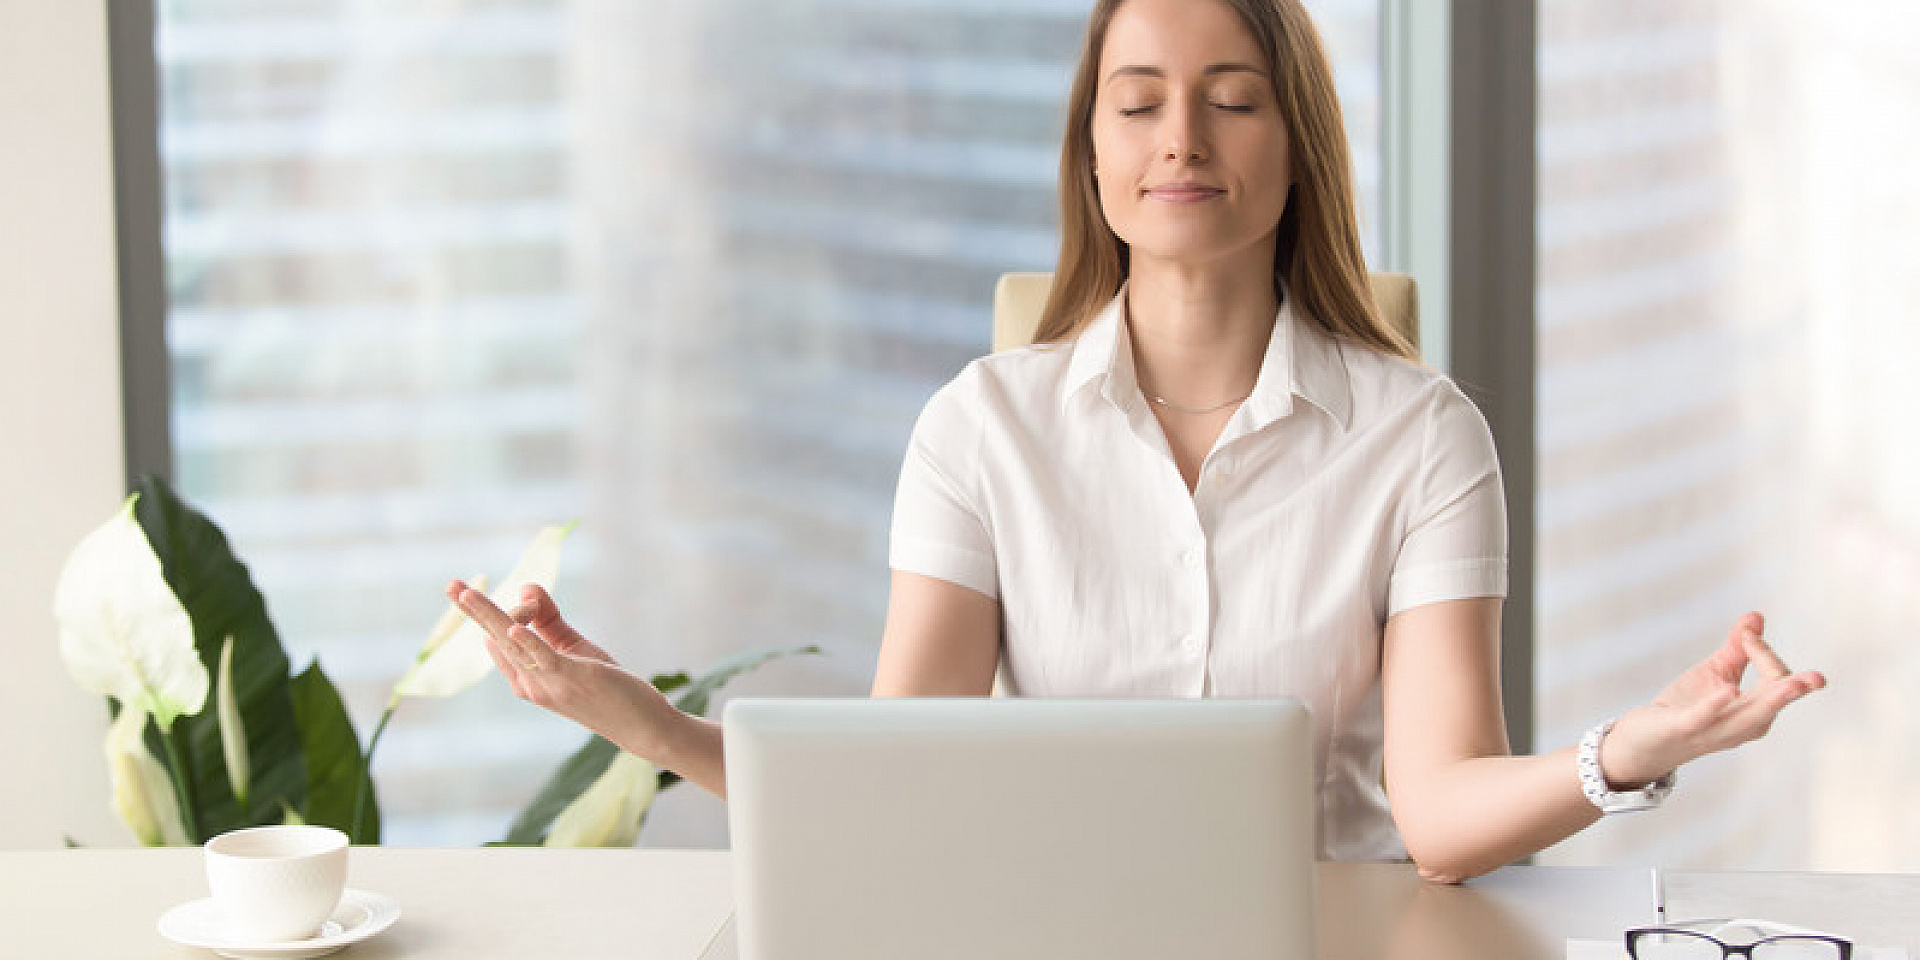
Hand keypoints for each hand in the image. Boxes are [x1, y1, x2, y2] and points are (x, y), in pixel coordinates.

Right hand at [446, 580, 683, 757]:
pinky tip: (513, 627)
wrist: (641, 724)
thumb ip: (548, 619)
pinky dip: (527, 642)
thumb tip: (527, 588)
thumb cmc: (606, 687)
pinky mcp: (573, 679)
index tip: (495, 594)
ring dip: (490, 616)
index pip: (500, 640)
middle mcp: (531, 684)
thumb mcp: (572, 647)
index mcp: (527, 678)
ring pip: (512, 644)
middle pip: (496, 639)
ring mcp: (549, 684)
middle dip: (473, 611)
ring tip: (467, 594)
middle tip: (450, 584)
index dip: (497, 611)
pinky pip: (544, 658)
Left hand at [1602, 612, 1827, 786]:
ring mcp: (1715, 728)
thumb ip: (1738, 647)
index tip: (1745, 634)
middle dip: (1794, 690)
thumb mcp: (1716, 672)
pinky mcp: (1684, 728)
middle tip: (1817, 679)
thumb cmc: (1687, 705)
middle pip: (1772, 702)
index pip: (1775, 678)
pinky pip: (1704, 717)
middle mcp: (1742, 725)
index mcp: (1754, 710)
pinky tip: (1729, 690)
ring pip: (1749, 716)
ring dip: (1770, 700)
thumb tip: (1756, 615)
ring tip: (1790, 685)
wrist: (1646, 739)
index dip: (1763, 651)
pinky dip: (1717, 704)